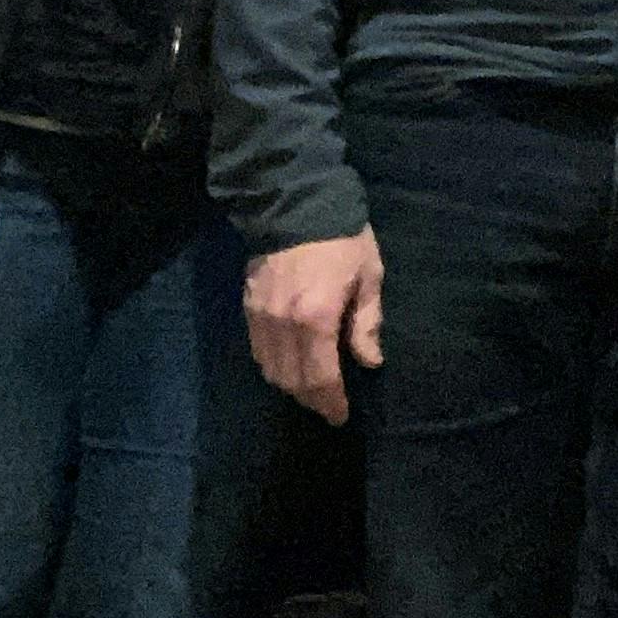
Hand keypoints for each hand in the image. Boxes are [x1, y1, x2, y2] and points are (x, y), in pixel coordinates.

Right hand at [245, 230, 385, 425]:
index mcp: (316, 318)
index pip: (321, 377)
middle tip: (329, 408)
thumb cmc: (343, 238)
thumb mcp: (368, 276)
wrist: (295, 201)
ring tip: (312, 391)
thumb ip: (366, 323)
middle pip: (292, 380)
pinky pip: (257, 350)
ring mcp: (260, 316)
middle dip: (312, 400)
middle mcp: (283, 324)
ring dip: (291, 386)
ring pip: (270, 369)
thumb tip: (370, 362)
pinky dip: (273, 366)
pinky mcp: (247, 306)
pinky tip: (289, 366)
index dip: (331, 402)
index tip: (341, 416)